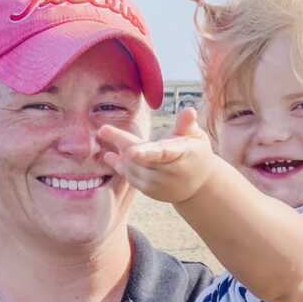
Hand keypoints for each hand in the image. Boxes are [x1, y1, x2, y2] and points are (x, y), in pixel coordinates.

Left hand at [98, 107, 215, 203]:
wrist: (198, 185)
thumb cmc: (196, 153)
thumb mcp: (196, 137)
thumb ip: (187, 125)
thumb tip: (188, 110)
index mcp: (178, 155)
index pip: (161, 153)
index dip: (146, 153)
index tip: (132, 151)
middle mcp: (166, 172)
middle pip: (138, 157)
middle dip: (121, 143)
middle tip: (103, 130)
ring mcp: (156, 184)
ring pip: (131, 167)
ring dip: (117, 153)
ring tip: (104, 135)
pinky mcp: (149, 191)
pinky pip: (130, 177)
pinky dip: (119, 166)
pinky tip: (110, 155)